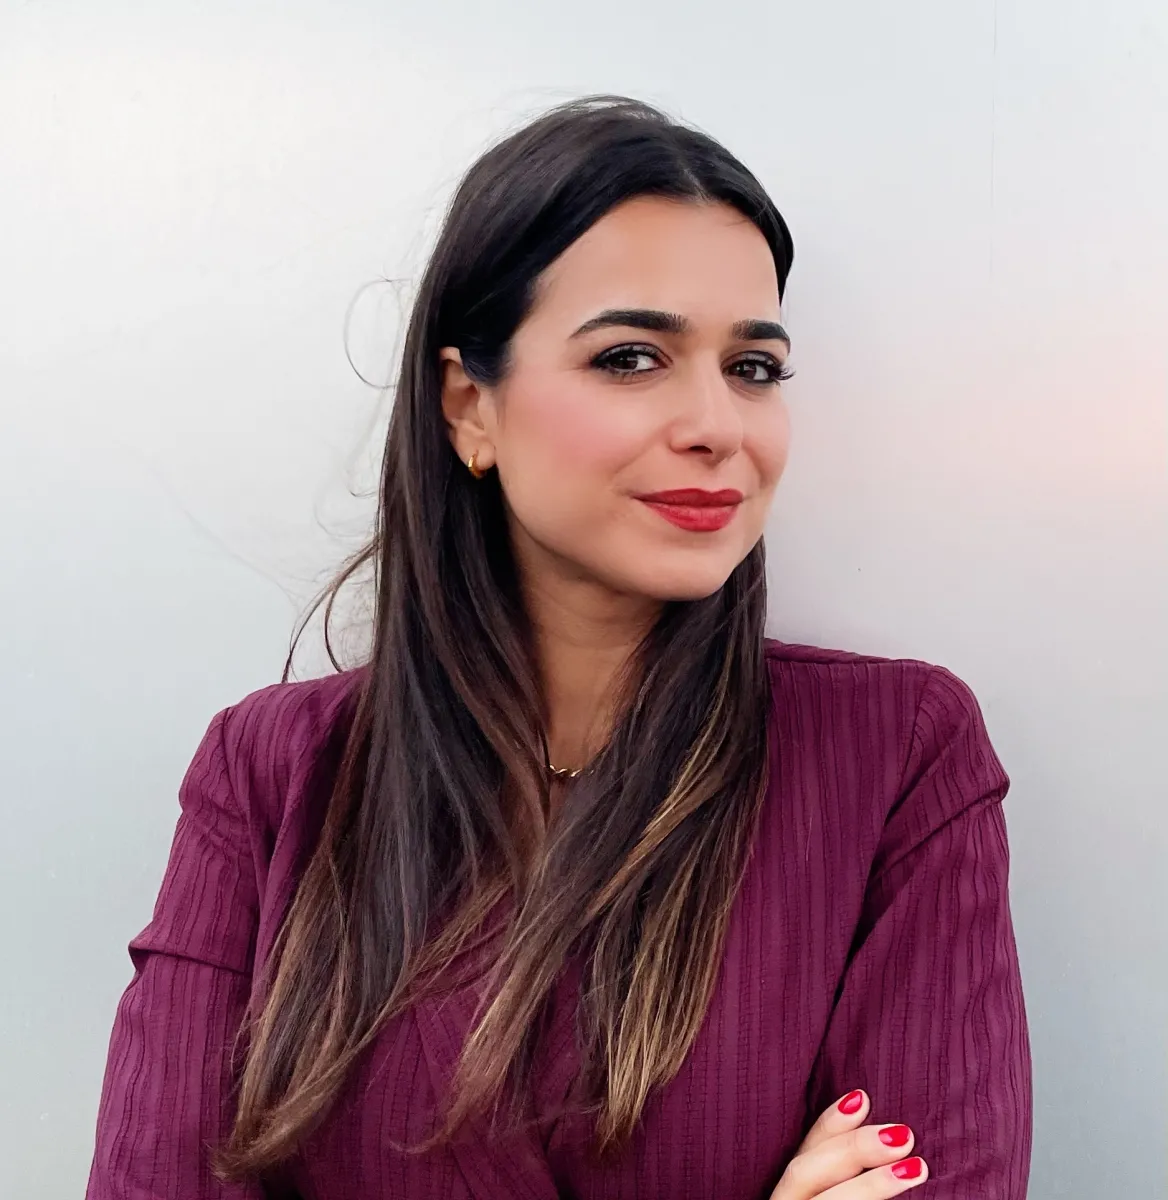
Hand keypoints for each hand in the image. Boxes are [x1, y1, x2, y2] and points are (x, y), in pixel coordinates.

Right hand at [770, 1090, 928, 1197]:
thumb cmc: (836, 1197)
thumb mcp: (833, 1181)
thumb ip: (843, 1165)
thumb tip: (893, 1130)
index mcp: (789, 1189)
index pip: (801, 1150)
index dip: (829, 1124)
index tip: (862, 1097)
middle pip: (803, 1172)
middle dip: (851, 1150)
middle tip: (903, 1134)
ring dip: (871, 1186)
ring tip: (917, 1167)